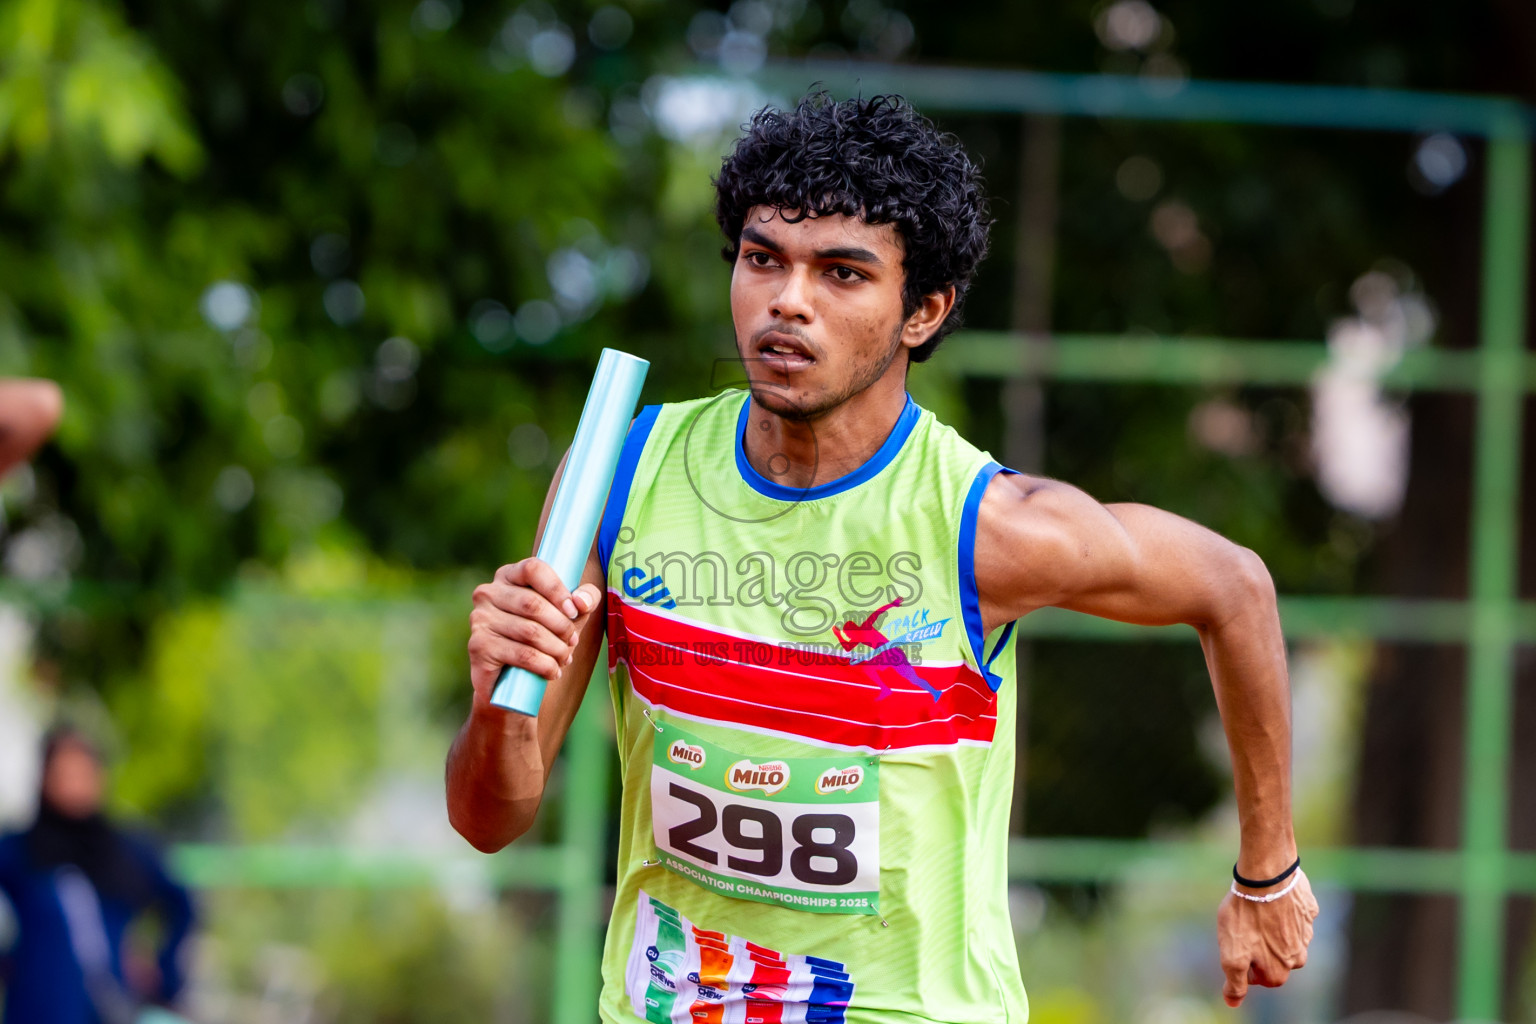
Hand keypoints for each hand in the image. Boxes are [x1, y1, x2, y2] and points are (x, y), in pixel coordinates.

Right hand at [468, 558, 603, 703]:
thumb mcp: (568, 614)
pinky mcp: (478, 646)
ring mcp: (480, 619)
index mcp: (509, 576)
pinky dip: (544, 665)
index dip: (557, 589)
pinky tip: (552, 671)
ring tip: (565, 658)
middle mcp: (489, 593)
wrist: (511, 680)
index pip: (533, 568)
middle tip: (573, 641)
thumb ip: (585, 599)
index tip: (574, 611)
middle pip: (533, 603)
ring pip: (529, 631)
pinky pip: (521, 654)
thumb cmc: (543, 636)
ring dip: (556, 648)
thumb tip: (581, 603)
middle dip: (561, 626)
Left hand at [1217, 869, 1318, 1006]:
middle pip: (1276, 959)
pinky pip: (1295, 915)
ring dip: (1272, 929)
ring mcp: (1307, 931)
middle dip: (1261, 947)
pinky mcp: (1309, 910)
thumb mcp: (1231, 955)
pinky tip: (1271, 899)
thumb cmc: (1246, 917)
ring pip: (1286, 938)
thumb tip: (1232, 1002)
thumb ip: (1235, 983)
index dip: (1245, 964)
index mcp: (1281, 970)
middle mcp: (1299, 956)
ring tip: (1257, 912)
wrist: (1265, 877)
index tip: (1238, 945)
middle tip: (1246, 927)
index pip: (1262, 978)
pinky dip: (1283, 910)